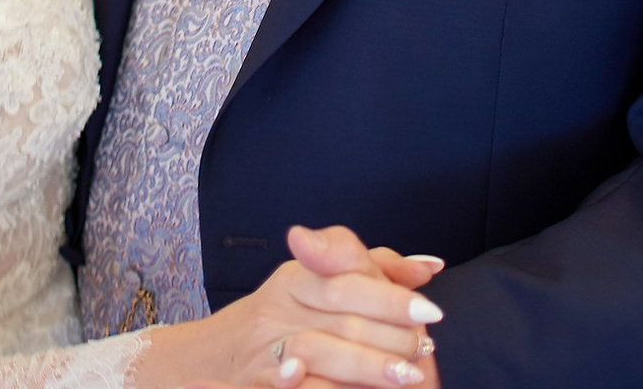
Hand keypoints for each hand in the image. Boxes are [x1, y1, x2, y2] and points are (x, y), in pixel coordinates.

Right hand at [163, 224, 437, 388]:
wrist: (212, 358)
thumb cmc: (284, 319)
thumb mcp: (319, 285)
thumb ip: (374, 270)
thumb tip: (429, 266)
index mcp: (296, 278)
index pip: (346, 278)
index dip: (390, 295)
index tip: (431, 310)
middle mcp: (277, 308)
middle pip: (340, 315)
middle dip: (390, 335)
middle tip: (426, 350)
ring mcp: (264, 350)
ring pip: (318, 350)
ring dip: (367, 365)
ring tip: (407, 376)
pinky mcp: (253, 384)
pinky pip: (289, 384)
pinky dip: (317, 387)